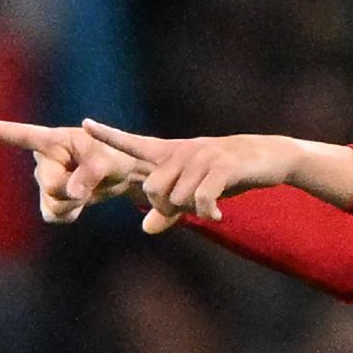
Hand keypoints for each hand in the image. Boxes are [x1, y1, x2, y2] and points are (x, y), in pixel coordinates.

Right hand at [0, 117, 142, 223]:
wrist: (120, 173)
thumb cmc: (114, 155)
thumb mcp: (107, 160)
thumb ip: (89, 175)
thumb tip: (72, 194)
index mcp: (53, 141)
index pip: (23, 136)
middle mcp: (43, 160)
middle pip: (51, 186)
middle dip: (73, 190)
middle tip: (90, 183)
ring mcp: (45, 181)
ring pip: (52, 204)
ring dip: (74, 203)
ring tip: (86, 189)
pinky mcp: (50, 200)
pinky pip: (53, 216)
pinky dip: (70, 213)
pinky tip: (79, 201)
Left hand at [80, 120, 301, 232]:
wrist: (268, 157)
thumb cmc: (227, 175)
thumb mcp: (195, 193)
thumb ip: (168, 212)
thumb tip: (145, 229)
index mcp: (170, 153)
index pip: (132, 143)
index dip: (109, 135)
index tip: (84, 124)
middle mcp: (181, 152)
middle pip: (152, 189)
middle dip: (165, 208)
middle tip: (188, 211)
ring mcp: (201, 157)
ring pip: (177, 198)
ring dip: (191, 211)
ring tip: (209, 208)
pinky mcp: (222, 167)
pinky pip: (201, 199)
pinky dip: (207, 212)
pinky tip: (218, 215)